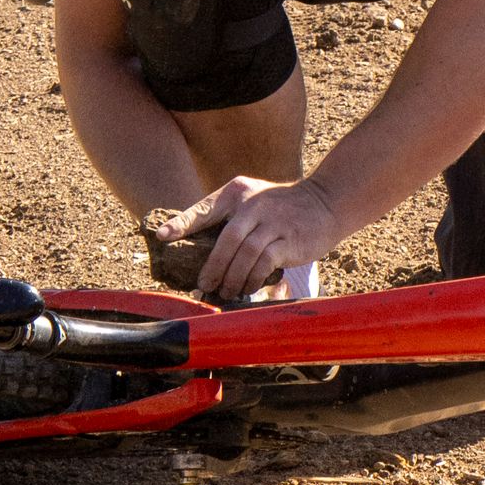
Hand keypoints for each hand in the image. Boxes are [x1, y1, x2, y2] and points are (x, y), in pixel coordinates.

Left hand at [170, 174, 336, 307]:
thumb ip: (232, 218)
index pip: (204, 209)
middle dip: (212, 268)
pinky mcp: (288, 239)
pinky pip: (263, 263)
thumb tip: (206, 252)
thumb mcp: (253, 200)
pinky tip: (247, 288)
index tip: (161, 236)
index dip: (181, 223)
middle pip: (225, 240)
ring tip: (226, 292)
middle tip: (204, 286)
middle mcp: (252, 203)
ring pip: (244, 254)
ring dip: (232, 278)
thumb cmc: (281, 207)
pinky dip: (252, 279)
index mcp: (237, 192)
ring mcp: (272, 221)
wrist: (323, 202)